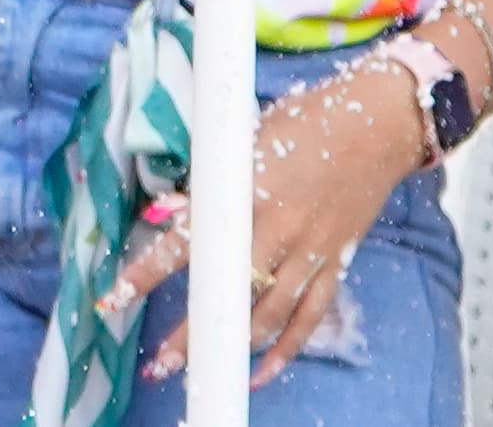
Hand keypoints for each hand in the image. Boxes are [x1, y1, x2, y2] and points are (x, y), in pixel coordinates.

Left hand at [105, 53, 429, 386]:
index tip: (114, 298)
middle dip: (193, 332)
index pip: (188, 240)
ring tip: (202, 372)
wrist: (378, 123)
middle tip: (161, 364)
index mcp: (249, 190)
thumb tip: (178, 211)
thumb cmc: (308, 119)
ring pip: (267, 314)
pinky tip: (261, 373)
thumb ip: (215, 179)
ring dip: (233, 347)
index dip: (147, 272)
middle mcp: (279, 227)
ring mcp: (310, 250)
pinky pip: (309, 317)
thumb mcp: (249, 137)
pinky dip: (287, 349)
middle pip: (227, 291)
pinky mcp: (335, 262)